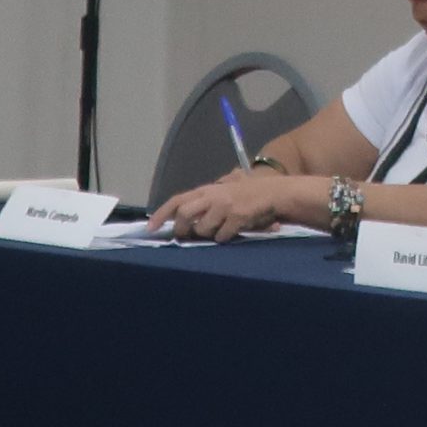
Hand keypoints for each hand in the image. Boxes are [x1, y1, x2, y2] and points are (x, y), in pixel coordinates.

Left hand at [155, 172, 297, 241]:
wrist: (276, 193)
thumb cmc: (250, 193)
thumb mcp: (225, 190)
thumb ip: (206, 199)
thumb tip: (182, 215)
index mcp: (207, 190)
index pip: (177, 200)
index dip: (162, 214)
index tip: (150, 227)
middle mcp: (213, 196)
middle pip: (185, 214)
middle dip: (183, 229)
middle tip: (186, 236)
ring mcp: (225, 207)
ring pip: (203, 229)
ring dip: (208, 234)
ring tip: (219, 230)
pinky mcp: (237, 217)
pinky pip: (222, 236)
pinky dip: (225, 237)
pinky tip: (233, 231)